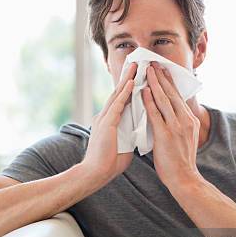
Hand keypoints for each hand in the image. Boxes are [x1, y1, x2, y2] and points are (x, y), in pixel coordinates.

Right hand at [81, 62, 136, 184]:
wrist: (95, 173)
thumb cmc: (109, 163)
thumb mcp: (124, 144)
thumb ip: (130, 134)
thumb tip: (139, 131)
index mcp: (109, 121)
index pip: (121, 100)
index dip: (128, 87)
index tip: (136, 75)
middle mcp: (105, 116)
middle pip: (118, 93)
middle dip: (127, 77)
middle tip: (135, 62)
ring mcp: (105, 119)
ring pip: (118, 95)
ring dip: (127, 80)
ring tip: (135, 66)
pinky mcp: (106, 124)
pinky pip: (118, 105)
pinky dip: (125, 93)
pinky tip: (131, 82)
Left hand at [142, 61, 203, 189]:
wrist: (185, 179)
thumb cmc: (181, 162)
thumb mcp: (185, 139)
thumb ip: (179, 125)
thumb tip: (170, 116)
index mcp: (190, 120)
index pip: (178, 97)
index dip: (169, 82)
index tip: (162, 70)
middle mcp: (185, 120)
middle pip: (172, 94)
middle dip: (162, 77)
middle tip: (154, 63)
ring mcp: (176, 127)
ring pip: (164, 100)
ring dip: (155, 83)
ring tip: (147, 71)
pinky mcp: (166, 135)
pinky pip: (156, 114)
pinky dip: (149, 101)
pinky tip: (144, 91)